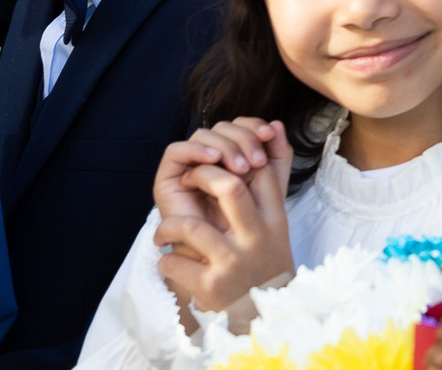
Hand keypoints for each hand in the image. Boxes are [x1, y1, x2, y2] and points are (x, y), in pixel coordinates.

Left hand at [152, 118, 294, 326]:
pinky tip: (168, 261)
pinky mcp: (210, 288)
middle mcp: (255, 236)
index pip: (258, 169)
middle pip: (229, 186)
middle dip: (202, 177)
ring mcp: (232, 262)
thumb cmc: (264, 260)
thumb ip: (274, 173)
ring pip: (192, 227)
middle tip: (189, 184)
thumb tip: (274, 124)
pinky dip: (165, 261)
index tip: (213, 163)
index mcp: (273, 217)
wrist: (265, 316)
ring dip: (170, 224)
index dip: (232, 156)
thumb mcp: (277, 219)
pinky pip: (174, 263)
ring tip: (166, 231)